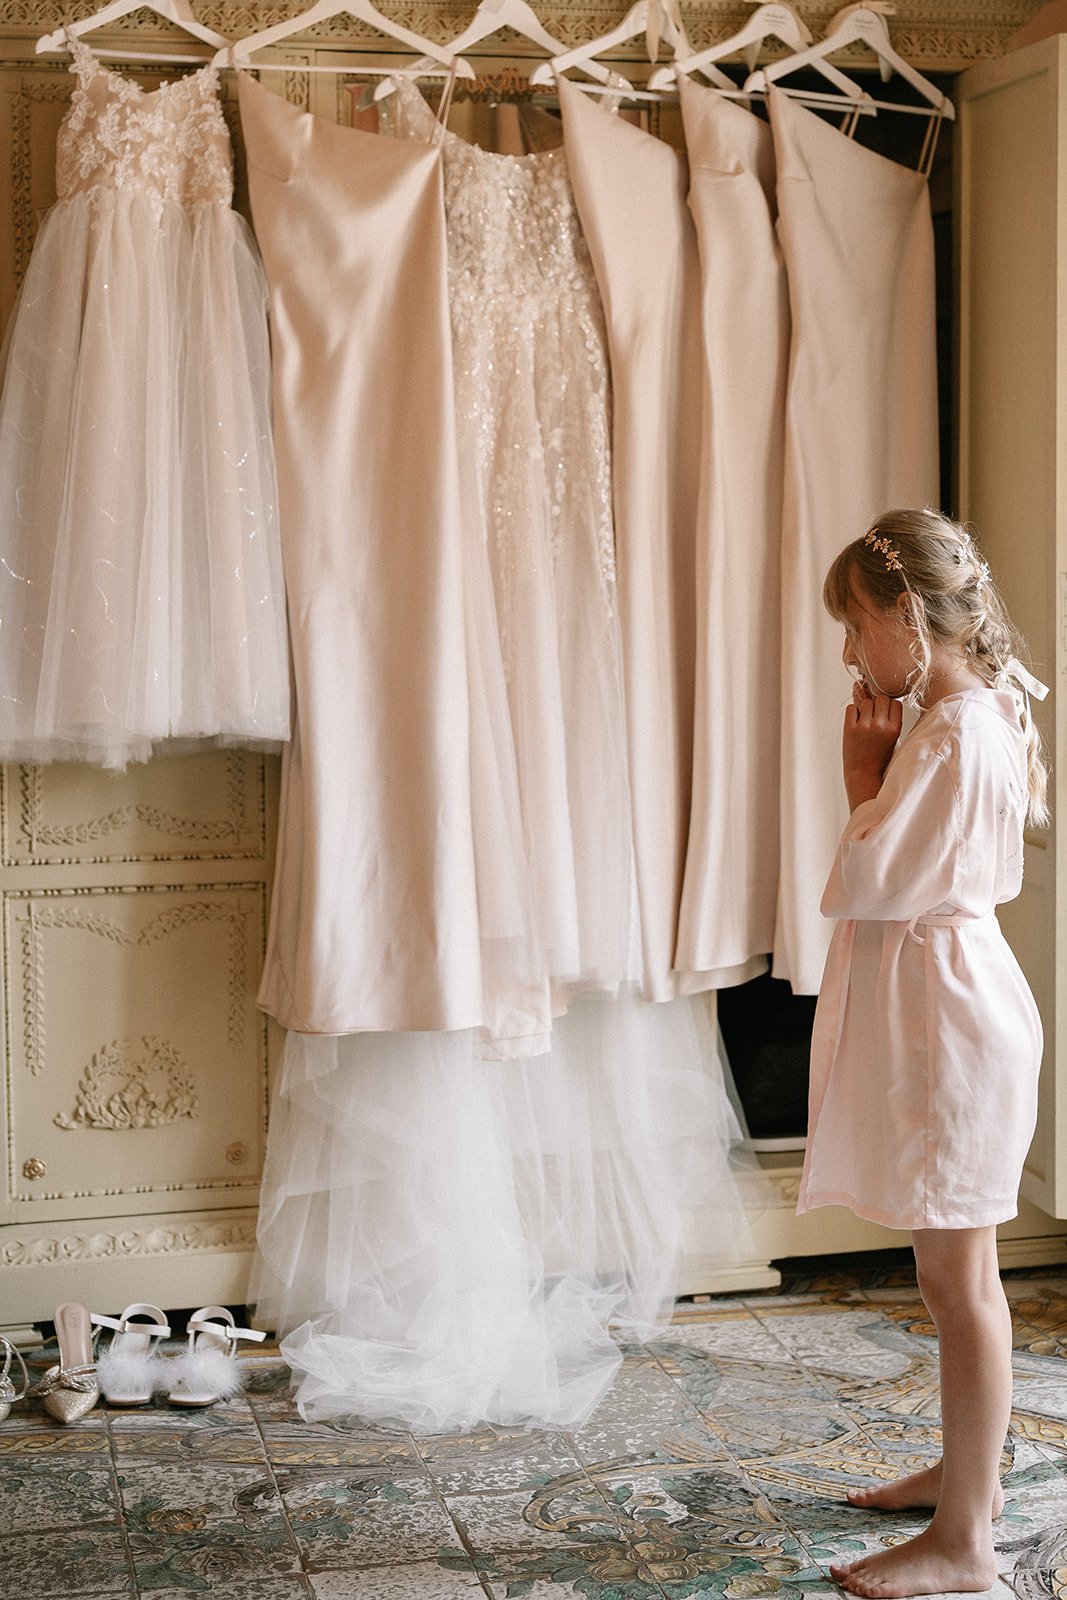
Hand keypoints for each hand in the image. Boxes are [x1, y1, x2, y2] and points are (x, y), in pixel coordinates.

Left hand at [842, 682, 901, 809]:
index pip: (895, 703)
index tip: (886, 714)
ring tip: (865, 721)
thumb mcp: (892, 738)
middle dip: (878, 704)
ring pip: (866, 701)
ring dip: (865, 707)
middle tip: (874, 716)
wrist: (863, 774)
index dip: (890, 706)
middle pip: (882, 698)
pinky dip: (853, 712)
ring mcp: (864, 727)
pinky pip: (851, 707)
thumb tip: (879, 692)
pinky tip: (855, 722)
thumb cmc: (880, 756)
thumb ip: (889, 718)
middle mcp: (881, 726)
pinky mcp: (849, 729)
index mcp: (895, 729)